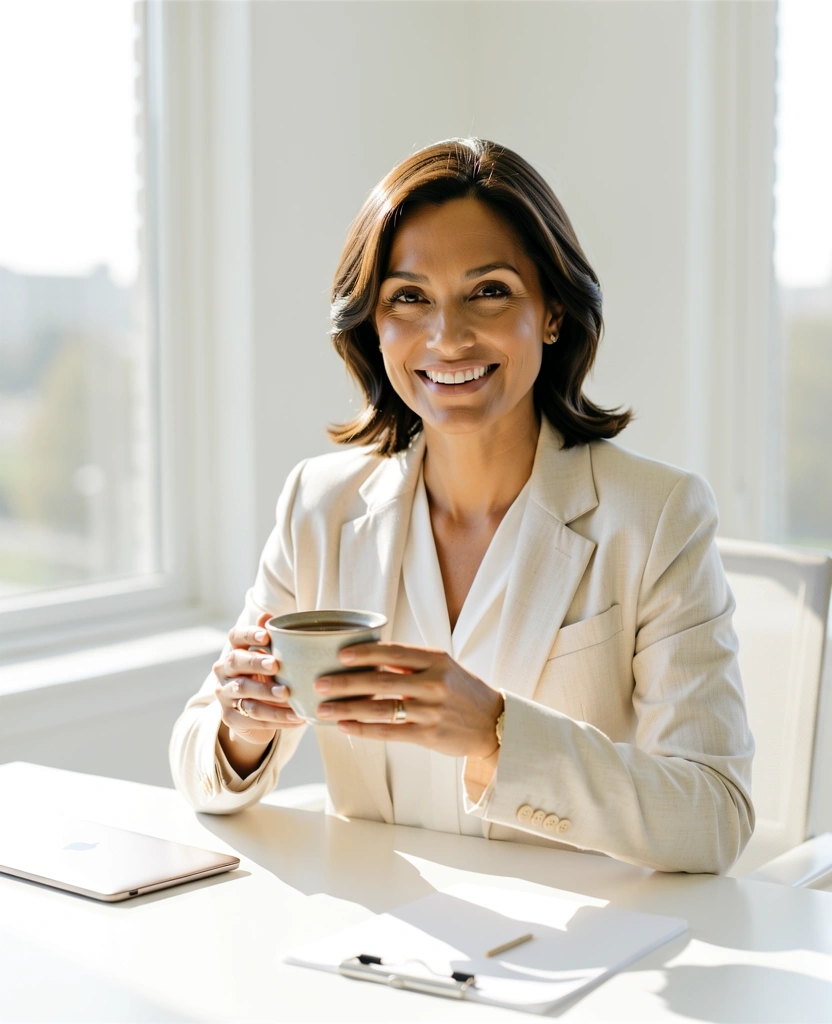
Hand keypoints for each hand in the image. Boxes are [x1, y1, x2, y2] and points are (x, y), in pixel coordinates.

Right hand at [214, 612, 303, 755]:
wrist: (258, 714)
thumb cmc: (267, 678)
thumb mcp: (270, 659)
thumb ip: (270, 639)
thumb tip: (266, 615)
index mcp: (235, 651)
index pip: (235, 637)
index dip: (248, 634)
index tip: (266, 636)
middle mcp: (224, 672)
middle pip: (236, 663)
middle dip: (256, 664)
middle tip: (276, 666)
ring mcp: (225, 695)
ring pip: (244, 693)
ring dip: (267, 695)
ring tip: (288, 696)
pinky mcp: (230, 718)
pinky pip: (253, 719)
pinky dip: (276, 719)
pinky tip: (296, 718)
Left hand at [313, 643, 503, 758]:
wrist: (495, 723)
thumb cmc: (462, 691)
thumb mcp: (444, 667)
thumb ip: (411, 663)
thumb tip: (370, 655)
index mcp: (437, 660)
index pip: (395, 652)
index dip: (365, 653)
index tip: (340, 655)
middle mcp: (435, 683)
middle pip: (382, 681)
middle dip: (346, 683)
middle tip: (320, 683)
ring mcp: (432, 710)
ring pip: (382, 709)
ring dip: (348, 709)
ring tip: (323, 709)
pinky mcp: (429, 735)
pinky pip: (389, 732)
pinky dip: (364, 729)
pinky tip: (345, 726)